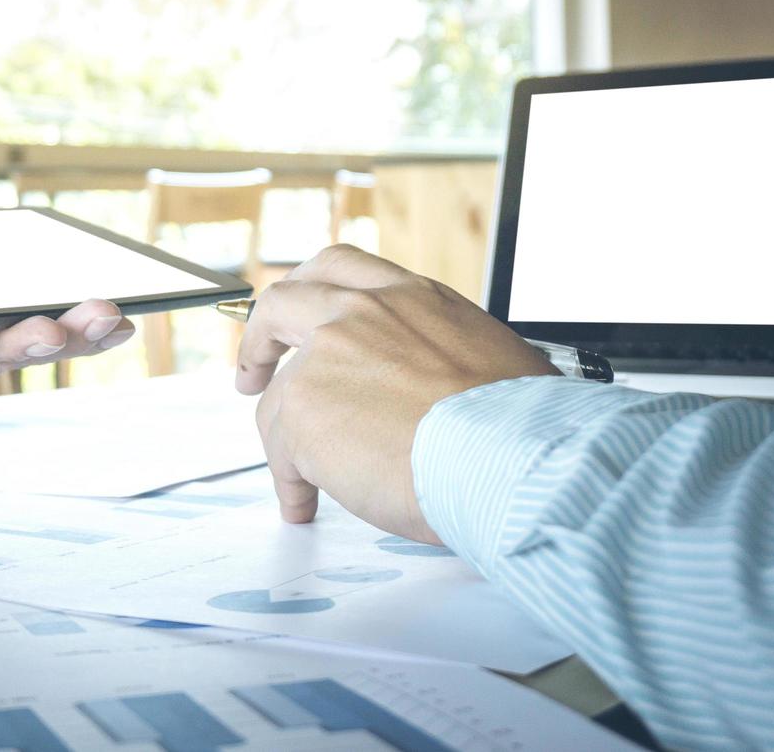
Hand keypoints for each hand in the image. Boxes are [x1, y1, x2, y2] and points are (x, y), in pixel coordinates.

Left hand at [235, 244, 556, 539]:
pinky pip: (278, 449)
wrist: (511, 456)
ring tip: (300, 479)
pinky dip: (288, 481)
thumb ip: (447, 356)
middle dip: (258, 338)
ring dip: (283, 441)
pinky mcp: (302, 405)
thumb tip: (451, 390)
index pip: (343, 271)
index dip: (310, 294)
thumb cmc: (521, 426)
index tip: (299, 320)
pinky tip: (303, 502)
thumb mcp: (494, 358)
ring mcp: (325, 354)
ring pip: (278, 395)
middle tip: (253, 373)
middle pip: (280, 303)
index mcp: (411, 299)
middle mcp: (361, 313)